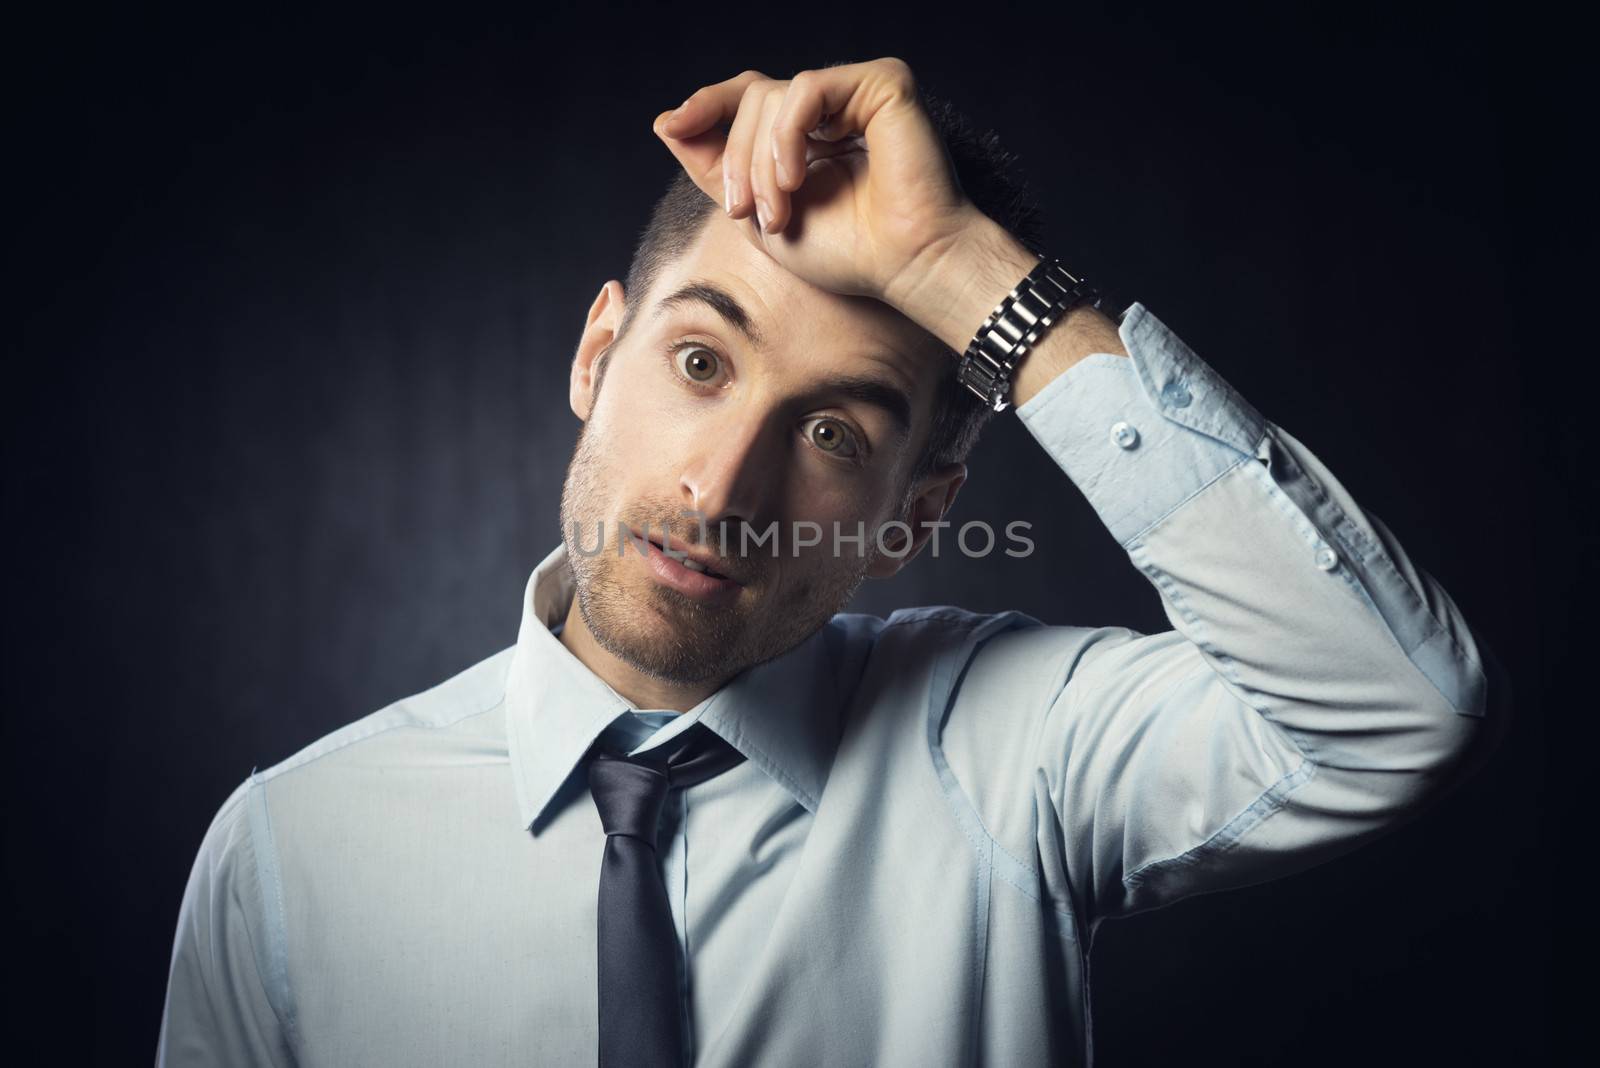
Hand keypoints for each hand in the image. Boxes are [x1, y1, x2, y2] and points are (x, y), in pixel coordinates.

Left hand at [651, 58, 989, 304]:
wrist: (902, 267)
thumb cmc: (846, 252)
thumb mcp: (756, 215)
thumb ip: (713, 169)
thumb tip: (664, 122)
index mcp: (808, 132)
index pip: (747, 98)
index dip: (707, 106)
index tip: (671, 124)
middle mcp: (833, 106)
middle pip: (751, 99)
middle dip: (736, 159)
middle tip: (747, 213)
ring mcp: (858, 92)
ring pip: (771, 95)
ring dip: (760, 161)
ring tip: (778, 210)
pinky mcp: (883, 83)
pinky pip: (807, 89)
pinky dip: (788, 136)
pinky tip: (797, 178)